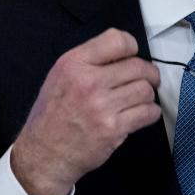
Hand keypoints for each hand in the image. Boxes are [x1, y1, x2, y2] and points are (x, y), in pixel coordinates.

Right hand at [11, 28, 161, 194]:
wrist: (44, 154)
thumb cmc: (52, 116)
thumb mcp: (59, 76)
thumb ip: (89, 60)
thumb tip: (123, 53)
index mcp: (74, 64)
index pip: (117, 40)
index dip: (132, 47)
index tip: (133, 55)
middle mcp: (88, 82)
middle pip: (138, 66)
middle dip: (148, 73)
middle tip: (148, 78)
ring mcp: (101, 107)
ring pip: (145, 90)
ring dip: (147, 94)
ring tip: (139, 98)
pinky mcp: (113, 129)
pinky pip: (148, 113)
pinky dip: (150, 112)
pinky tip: (141, 113)